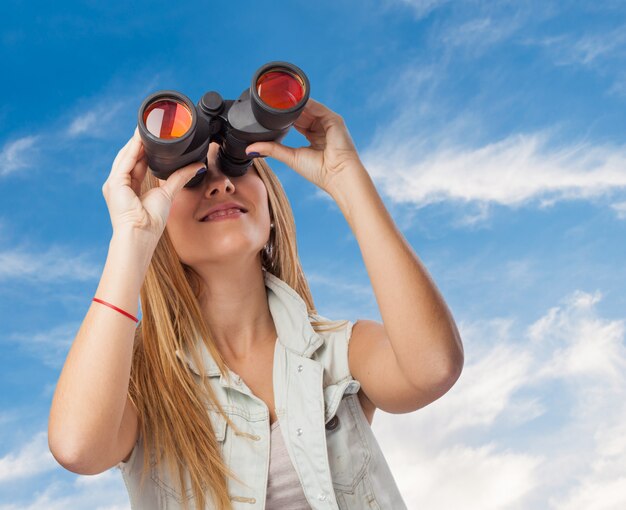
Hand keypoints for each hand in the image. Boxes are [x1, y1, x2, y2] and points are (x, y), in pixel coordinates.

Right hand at [102, 127, 205, 238]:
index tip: (155, 135)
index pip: (137, 161)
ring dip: (136, 140)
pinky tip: (140, 137)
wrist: (140, 235)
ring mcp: (114, 182)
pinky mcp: (114, 183)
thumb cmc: (151, 221)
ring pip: (127, 155)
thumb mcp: (168, 194)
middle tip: (151, 124)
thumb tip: (197, 166)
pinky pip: (125, 161)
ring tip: (146, 126)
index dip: (145, 147)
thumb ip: (180, 178)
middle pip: (130, 155)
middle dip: (139, 140)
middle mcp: (120, 183)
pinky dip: (133, 148)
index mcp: (129, 186)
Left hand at [244, 98, 363, 193]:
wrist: (338, 176)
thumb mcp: (290, 157)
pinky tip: (293, 101)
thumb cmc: (320, 171)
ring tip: (278, 99)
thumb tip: (250, 149)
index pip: (297, 121)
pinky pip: (317, 107)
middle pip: (302, 112)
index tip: (269, 111)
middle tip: (270, 101)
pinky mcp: (334, 119)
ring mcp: (328, 123)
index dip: (284, 116)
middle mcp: (322, 128)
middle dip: (287, 108)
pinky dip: (305, 103)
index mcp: (313, 137)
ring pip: (308, 107)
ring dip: (294, 103)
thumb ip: (272, 149)